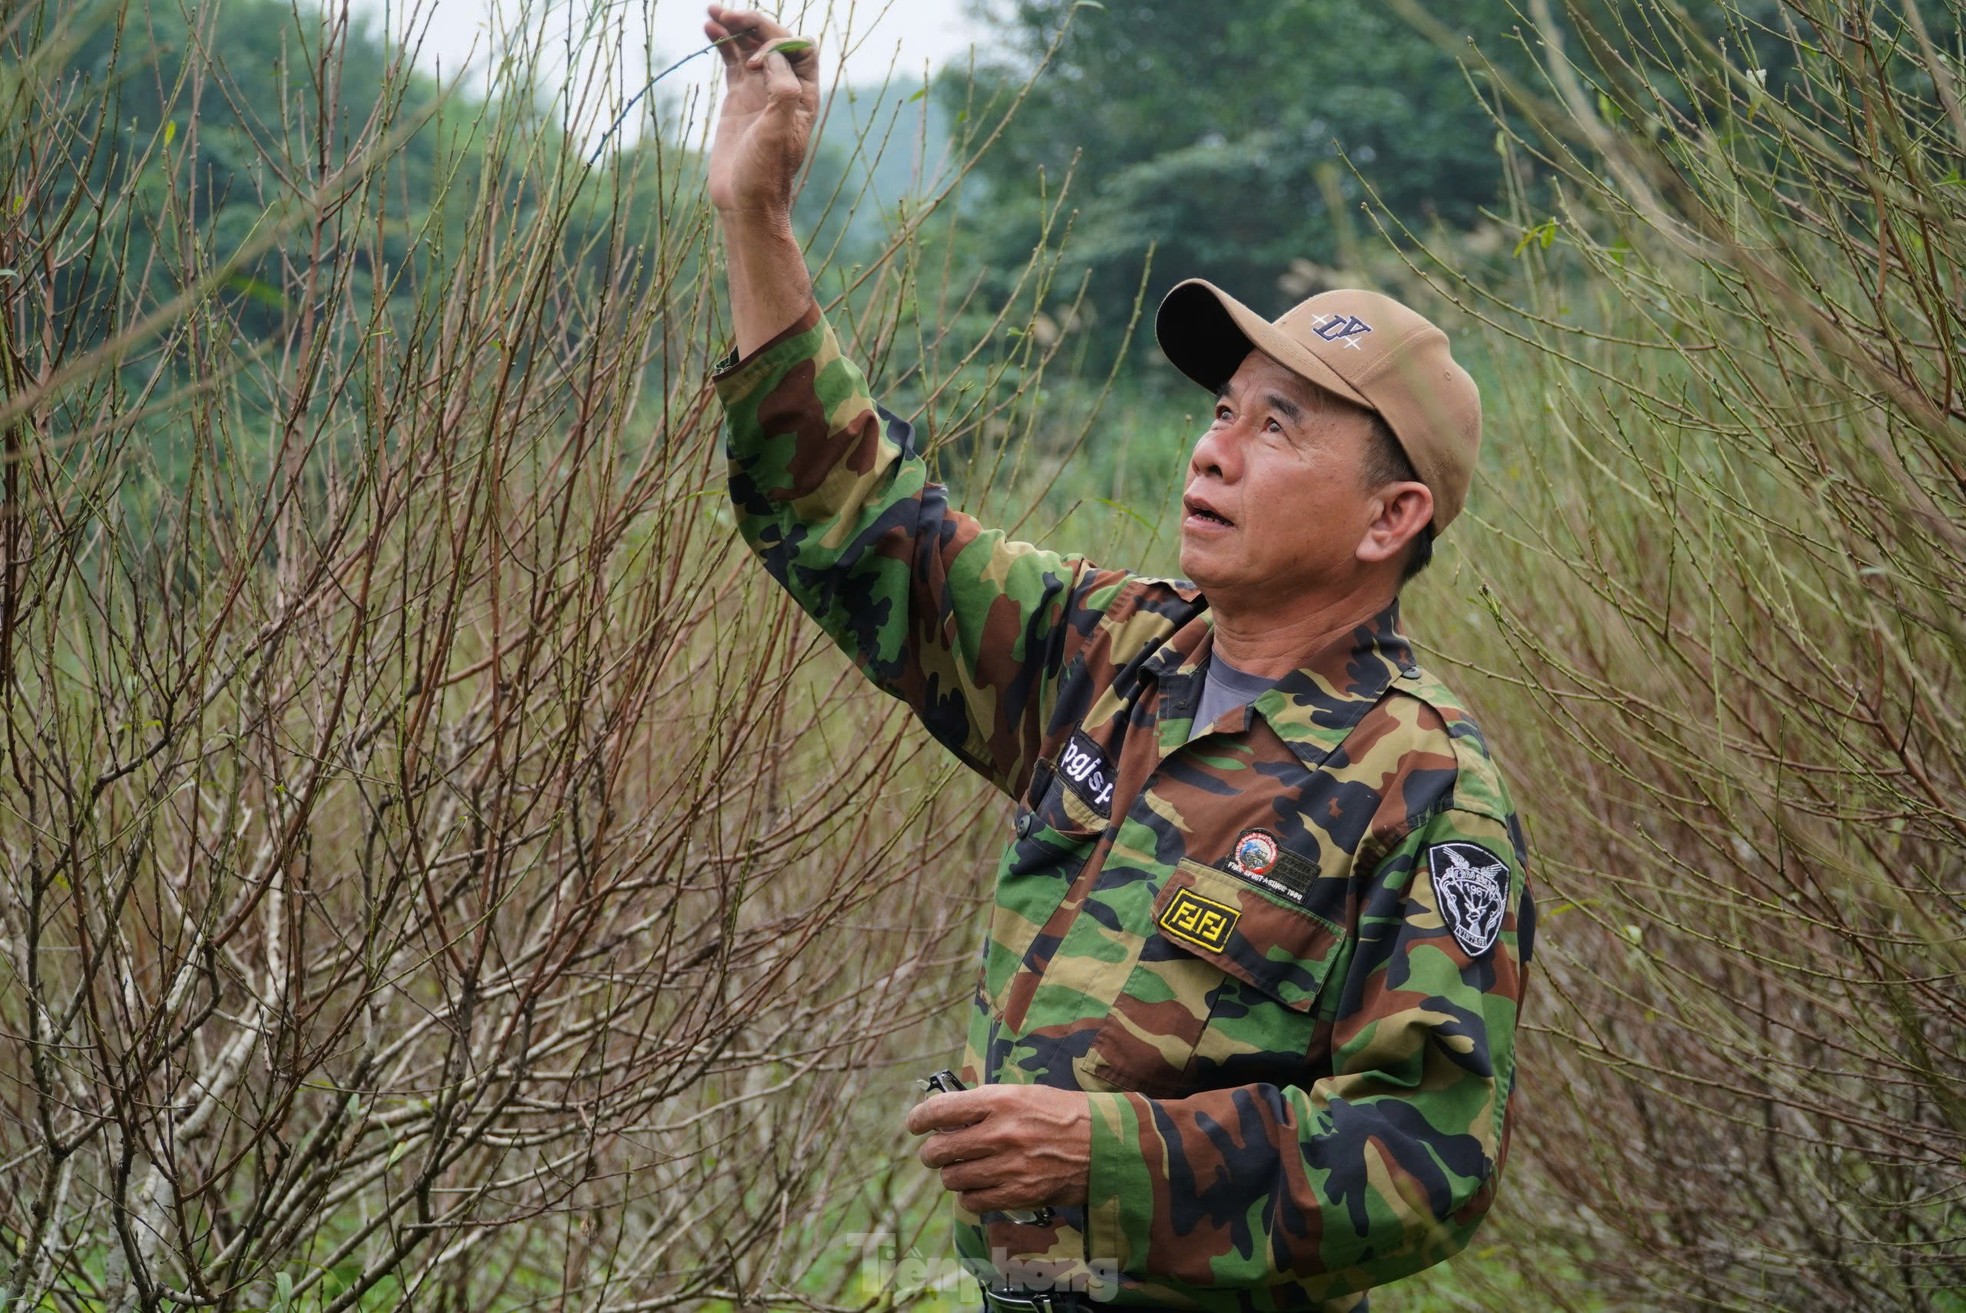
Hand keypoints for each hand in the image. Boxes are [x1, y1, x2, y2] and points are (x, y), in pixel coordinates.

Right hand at [703, 6, 820, 216]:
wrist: (744, 202)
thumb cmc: (765, 174)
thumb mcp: (777, 134)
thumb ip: (782, 93)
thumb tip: (773, 58)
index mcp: (803, 95)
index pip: (799, 48)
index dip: (777, 43)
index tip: (752, 63)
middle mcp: (784, 88)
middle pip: (774, 40)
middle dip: (753, 23)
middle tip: (727, 14)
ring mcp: (760, 91)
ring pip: (750, 46)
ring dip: (735, 26)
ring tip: (713, 12)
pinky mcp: (738, 97)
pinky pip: (732, 60)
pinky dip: (722, 42)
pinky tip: (708, 28)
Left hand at [905, 1084, 1091, 1213]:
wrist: (1106, 1146)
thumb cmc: (1064, 1114)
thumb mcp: (1025, 1094)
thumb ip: (987, 1104)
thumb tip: (950, 1115)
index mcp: (1000, 1100)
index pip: (942, 1110)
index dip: (920, 1119)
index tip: (914, 1124)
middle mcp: (1000, 1133)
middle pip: (940, 1150)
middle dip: (931, 1152)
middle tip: (935, 1152)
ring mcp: (1008, 1167)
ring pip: (953, 1179)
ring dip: (951, 1175)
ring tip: (960, 1170)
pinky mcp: (1018, 1195)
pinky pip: (973, 1202)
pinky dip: (969, 1197)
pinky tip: (978, 1188)